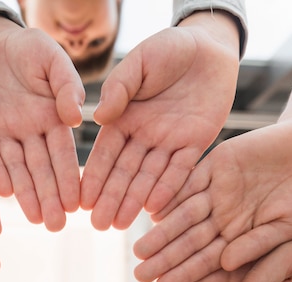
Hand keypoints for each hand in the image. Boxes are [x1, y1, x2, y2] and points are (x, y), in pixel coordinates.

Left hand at [0, 17, 83, 231]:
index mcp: (52, 120)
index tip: (76, 205)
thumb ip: (66, 85)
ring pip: (15, 167)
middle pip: (40, 170)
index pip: (62, 155)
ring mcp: (3, 132)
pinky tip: (4, 192)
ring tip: (35, 218)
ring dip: (25, 193)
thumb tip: (75, 117)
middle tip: (55, 225)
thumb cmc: (30, 49)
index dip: (68, 180)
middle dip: (48, 198)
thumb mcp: (53, 59)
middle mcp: (29, 133)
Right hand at [80, 15, 239, 230]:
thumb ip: (119, 88)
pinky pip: (180, 170)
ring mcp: (169, 143)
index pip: (106, 154)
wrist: (210, 46)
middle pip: (124, 173)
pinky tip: (153, 207)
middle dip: (111, 199)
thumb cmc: (168, 49)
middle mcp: (143, 136)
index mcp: (124, 119)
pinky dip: (168, 188)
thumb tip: (97, 118)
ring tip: (119, 225)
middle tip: (99, 225)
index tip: (82, 202)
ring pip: (148, 177)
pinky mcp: (195, 144)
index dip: (94, 178)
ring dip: (134, 201)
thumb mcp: (139, 62)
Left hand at [134, 118, 291, 281]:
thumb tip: (228, 266)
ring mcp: (215, 192)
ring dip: (161, 232)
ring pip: (182, 215)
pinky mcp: (212, 165)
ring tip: (139, 251)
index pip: (207, 261)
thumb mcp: (288, 223)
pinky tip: (152, 210)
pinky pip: (188, 180)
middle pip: (187, 241)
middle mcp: (221, 217)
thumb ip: (258, 244)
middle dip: (165, 259)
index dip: (186, 275)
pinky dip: (171, 193)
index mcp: (238, 237)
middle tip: (140, 276)